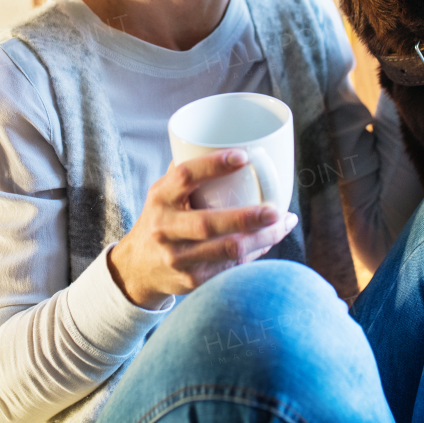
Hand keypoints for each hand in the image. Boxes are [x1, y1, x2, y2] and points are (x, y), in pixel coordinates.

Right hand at [106, 149, 298, 308]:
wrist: (138, 268)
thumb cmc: (162, 219)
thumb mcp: (164, 193)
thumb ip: (188, 172)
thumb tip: (227, 142)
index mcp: (160, 197)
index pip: (185, 176)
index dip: (214, 165)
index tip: (244, 156)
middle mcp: (165, 228)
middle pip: (209, 223)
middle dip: (247, 217)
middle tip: (276, 209)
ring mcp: (177, 258)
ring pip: (227, 250)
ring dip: (262, 238)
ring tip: (284, 223)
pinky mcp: (192, 281)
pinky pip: (231, 267)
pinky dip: (255, 252)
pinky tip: (270, 240)